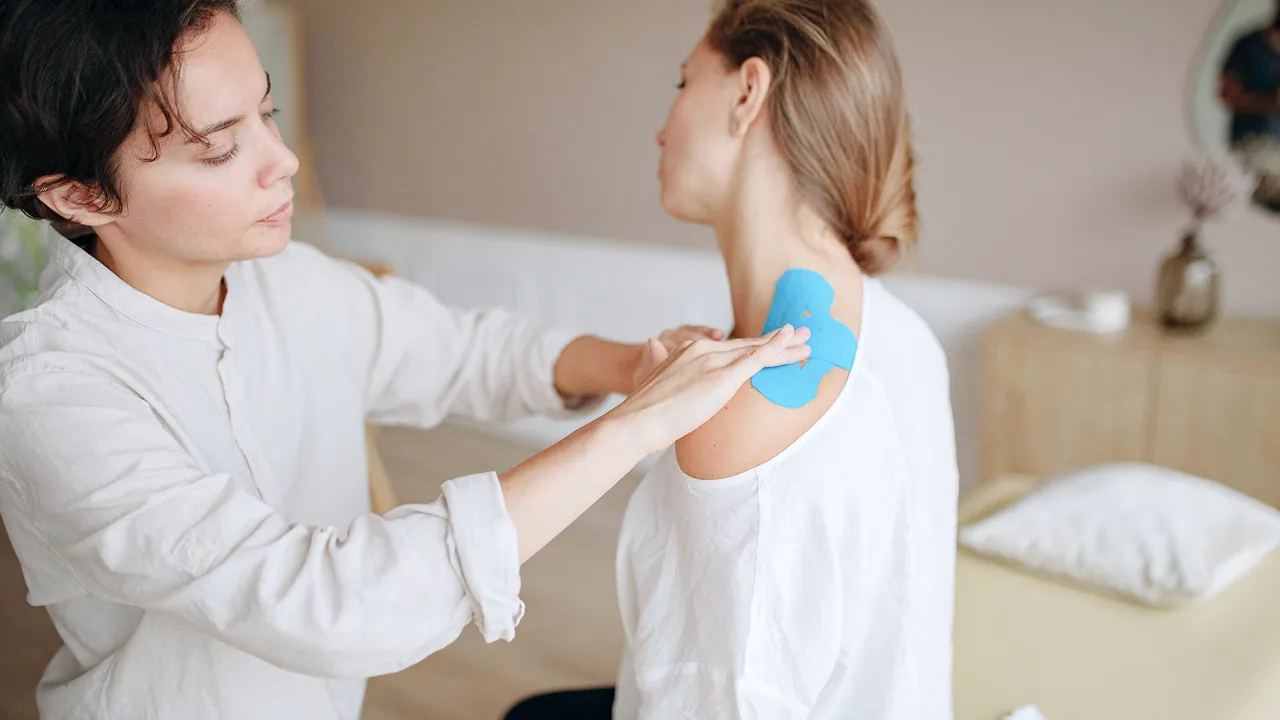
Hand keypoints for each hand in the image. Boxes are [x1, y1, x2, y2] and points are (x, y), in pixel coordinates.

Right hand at [610, 325, 811, 454]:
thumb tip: (652, 347)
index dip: (755, 345)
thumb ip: (660, 365)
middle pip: (748, 345)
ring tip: (807, 343)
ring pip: (756, 350)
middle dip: (778, 342)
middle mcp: (702, 350)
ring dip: (785, 346)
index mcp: (688, 352)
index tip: (773, 342)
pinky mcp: (720, 377)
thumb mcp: (653, 381)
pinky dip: (774, 349)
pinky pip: (754, 360)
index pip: (730, 348)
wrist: (636, 421)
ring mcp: (712, 362)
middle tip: (802, 336)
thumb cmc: (643, 412)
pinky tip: (789, 342)